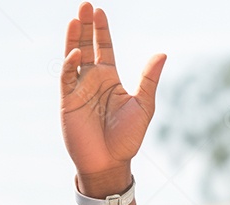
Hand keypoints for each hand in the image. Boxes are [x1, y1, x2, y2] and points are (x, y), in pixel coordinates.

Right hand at [61, 3, 166, 184]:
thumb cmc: (127, 138)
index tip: (100, 11)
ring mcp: (78, 89)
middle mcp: (92, 80)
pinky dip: (70, 64)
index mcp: (109, 79)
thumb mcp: (143, 106)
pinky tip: (76, 53)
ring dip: (74, 39)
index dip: (101, 31)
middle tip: (85, 5)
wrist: (110, 163)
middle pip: (86, 46)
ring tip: (76, 19)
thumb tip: (162, 53)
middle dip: (86, 26)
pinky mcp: (68, 101)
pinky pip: (67, 78)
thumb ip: (149, 80)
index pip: (103, 48)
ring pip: (73, 57)